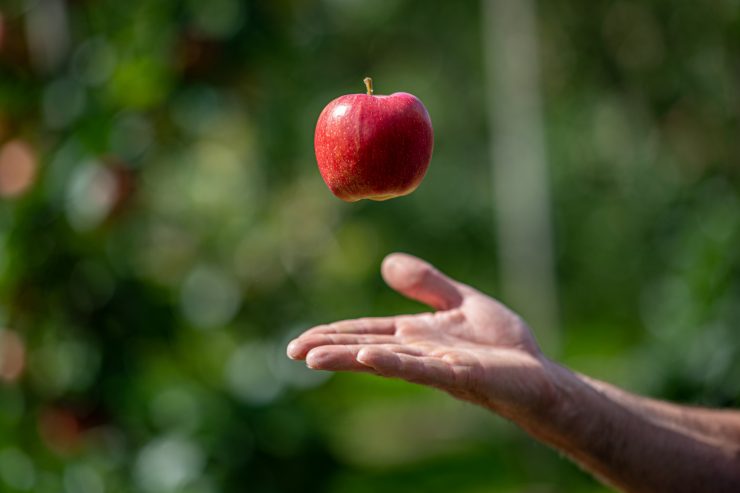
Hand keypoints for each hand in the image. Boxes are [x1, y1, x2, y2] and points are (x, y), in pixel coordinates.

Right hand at [287, 253, 558, 418]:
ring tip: (311, 358)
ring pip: (383, 359)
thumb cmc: (502, 343)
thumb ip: (426, 284)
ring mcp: (435, 364)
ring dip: (347, 358)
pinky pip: (420, 368)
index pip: (365, 332)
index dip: (333, 334)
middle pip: (364, 346)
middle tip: (292, 352)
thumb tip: (386, 263)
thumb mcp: (461, 300)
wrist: (538, 373)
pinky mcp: (458, 374)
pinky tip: (367, 359)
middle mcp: (417, 351)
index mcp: (414, 334)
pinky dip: (393, 363)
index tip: (301, 341)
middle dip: (329, 348)